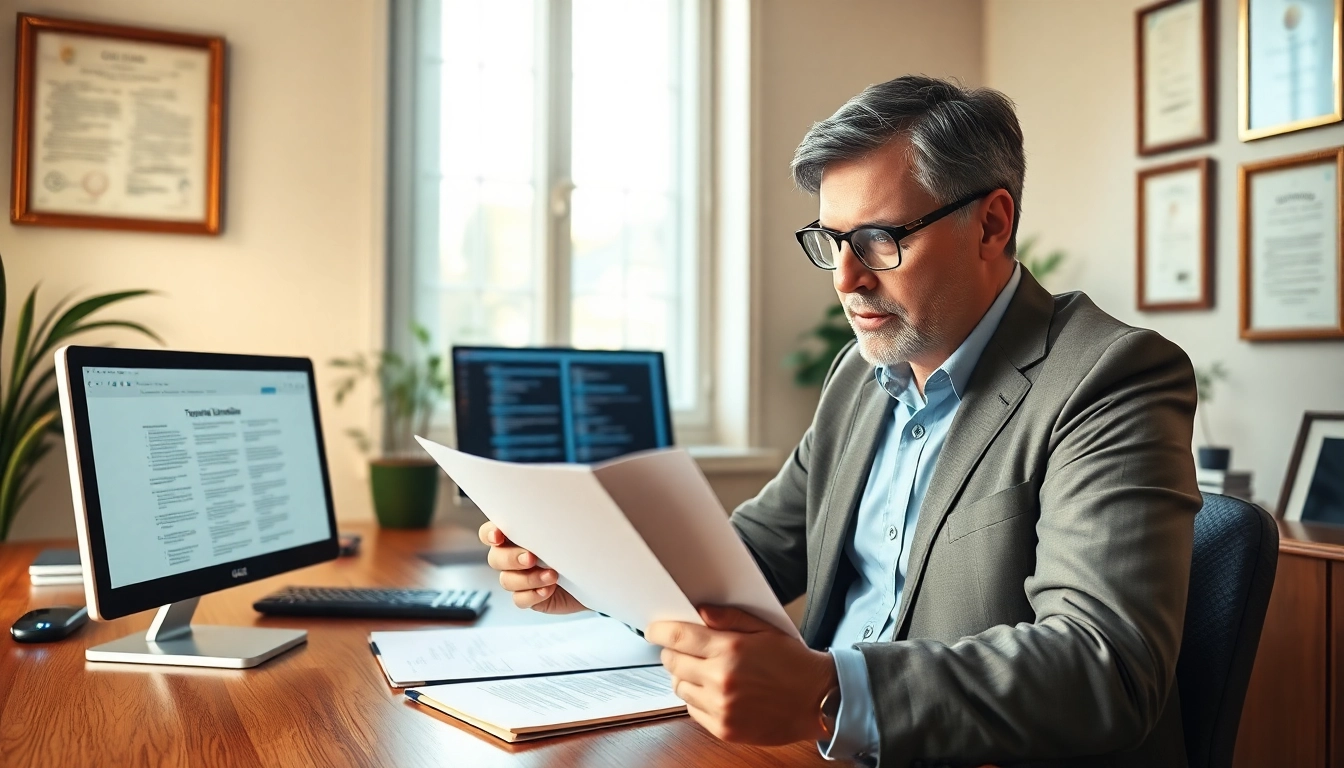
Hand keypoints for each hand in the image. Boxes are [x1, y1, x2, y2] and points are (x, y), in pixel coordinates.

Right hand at [478, 521, 586, 614]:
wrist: (594, 574)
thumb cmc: (580, 545)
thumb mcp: (567, 529)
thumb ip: (552, 520)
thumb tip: (553, 502)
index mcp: (516, 535)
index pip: (489, 532)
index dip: (489, 534)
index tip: (499, 537)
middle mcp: (513, 556)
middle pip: (495, 558)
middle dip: (512, 558)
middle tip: (532, 558)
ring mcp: (520, 578)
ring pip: (507, 581)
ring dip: (528, 579)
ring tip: (552, 576)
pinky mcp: (529, 597)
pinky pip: (519, 599)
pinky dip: (533, 596)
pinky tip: (548, 590)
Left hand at [646, 606, 837, 745]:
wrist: (817, 701)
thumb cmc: (793, 663)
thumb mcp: (765, 629)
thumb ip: (730, 618)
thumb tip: (700, 612)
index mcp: (731, 650)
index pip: (677, 637)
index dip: (659, 632)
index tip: (653, 631)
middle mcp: (721, 679)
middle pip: (673, 662)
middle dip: (673, 653)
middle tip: (684, 650)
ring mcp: (721, 706)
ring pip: (679, 687)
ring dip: (685, 677)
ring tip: (705, 672)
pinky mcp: (724, 728)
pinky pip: (693, 710)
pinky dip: (697, 699)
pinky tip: (715, 691)